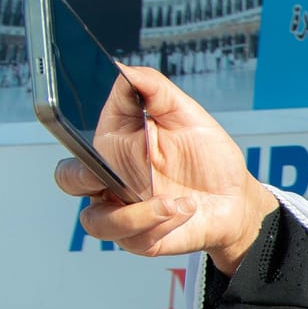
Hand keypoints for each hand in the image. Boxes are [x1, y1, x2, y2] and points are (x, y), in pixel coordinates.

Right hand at [52, 64, 275, 273]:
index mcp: (116, 146)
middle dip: (80, 177)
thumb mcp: (187, 115)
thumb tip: (123, 69)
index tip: (90, 124)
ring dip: (134, 214)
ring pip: (95, 221)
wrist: (237, 197)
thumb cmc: (208, 157)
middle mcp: (112, 180)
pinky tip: (186, 209)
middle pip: (69, 179)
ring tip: (176, 201)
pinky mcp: (143, 239)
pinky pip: (135, 238)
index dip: (69, 130)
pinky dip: (162, 223)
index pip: (75, 137)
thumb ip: (154, 90)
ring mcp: (125, 211)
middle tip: (104, 175)